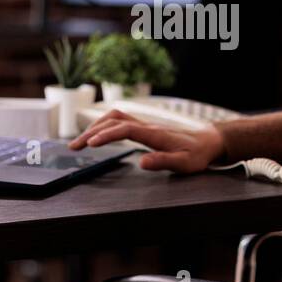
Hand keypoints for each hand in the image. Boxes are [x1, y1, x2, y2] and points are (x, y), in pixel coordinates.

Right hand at [68, 109, 223, 172]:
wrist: (208, 141)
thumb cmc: (197, 154)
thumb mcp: (184, 164)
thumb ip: (163, 162)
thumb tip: (141, 163)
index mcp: (154, 134)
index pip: (125, 129)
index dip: (107, 134)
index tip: (91, 144)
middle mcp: (146, 125)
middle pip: (113, 120)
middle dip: (91, 131)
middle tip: (74, 147)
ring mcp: (144, 124)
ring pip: (114, 117)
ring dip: (95, 126)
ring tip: (80, 142)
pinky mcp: (143, 127)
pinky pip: (119, 120)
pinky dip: (103, 125)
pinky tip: (96, 135)